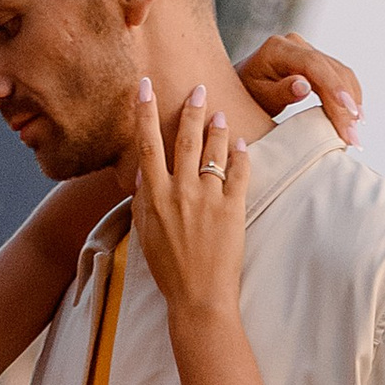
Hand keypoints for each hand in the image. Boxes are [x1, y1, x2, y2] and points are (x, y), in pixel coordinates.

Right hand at [123, 77, 247, 329]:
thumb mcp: (144, 233)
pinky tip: (241, 144)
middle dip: (191, 109)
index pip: (147, 143)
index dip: (144, 111)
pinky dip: (241, 155)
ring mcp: (208, 199)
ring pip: (213, 151)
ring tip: (221, 114)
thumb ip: (142, 200)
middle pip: (185, 138)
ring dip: (217, 128)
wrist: (199, 297)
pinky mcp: (232, 209)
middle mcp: (180, 191)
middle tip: (198, 89)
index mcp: (154, 195)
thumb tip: (143, 173)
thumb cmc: (169, 269)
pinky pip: (238, 173)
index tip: (144, 86)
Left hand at [238, 31, 361, 142]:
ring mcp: (308, 51)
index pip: (314, 65)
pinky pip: (340, 77)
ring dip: (352, 103)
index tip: (348, 112)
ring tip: (355, 133)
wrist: (243, 85)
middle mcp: (296, 44)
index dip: (334, 87)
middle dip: (346, 106)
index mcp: (279, 49)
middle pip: (331, 71)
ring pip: (341, 73)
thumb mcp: (258, 96)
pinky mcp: (317, 62)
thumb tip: (305, 86)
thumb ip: (280, 91)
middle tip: (353, 138)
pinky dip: (350, 97)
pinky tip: (354, 118)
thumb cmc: (247, 94)